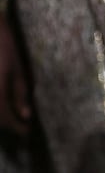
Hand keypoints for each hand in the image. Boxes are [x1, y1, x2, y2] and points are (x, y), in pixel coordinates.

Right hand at [0, 14, 30, 135]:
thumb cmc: (3, 43)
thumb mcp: (17, 66)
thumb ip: (20, 92)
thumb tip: (26, 115)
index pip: (6, 121)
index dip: (18, 130)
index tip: (29, 134)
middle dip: (9, 126)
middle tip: (24, 128)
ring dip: (2, 117)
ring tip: (16, 118)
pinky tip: (6, 104)